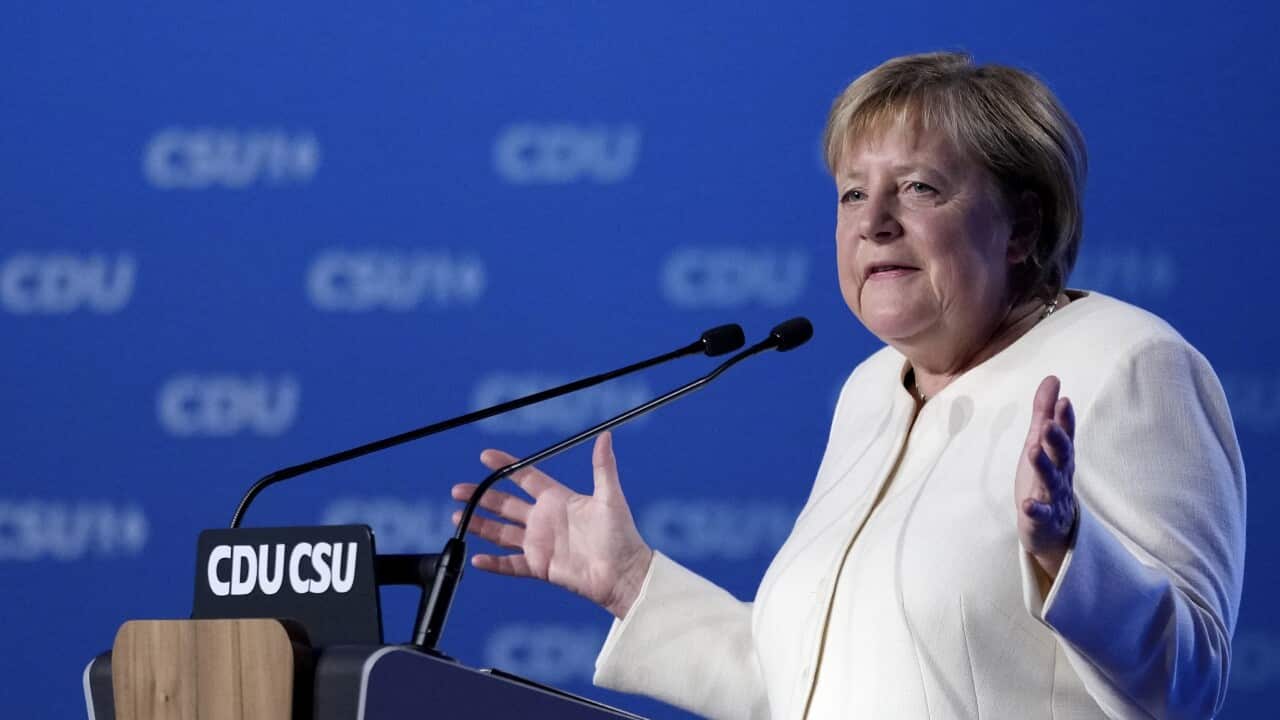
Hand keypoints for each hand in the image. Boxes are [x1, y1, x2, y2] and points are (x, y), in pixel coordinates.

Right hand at [451, 431, 652, 618]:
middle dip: (481, 496)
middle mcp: (545, 519)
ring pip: (502, 532)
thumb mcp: (610, 497)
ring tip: (458, 517)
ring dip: (480, 525)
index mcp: (558, 499)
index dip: (505, 467)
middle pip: (505, 504)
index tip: (485, 457)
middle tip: (458, 490)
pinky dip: (494, 563)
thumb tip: (606, 436)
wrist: (623, 573)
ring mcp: (540, 544)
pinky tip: (476, 559)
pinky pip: (511, 564)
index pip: (525, 477)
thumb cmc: (621, 535)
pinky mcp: (540, 566)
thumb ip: (603, 467)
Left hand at [1015, 375, 1077, 582]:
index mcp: (1060, 456)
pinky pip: (1041, 515)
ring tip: (1033, 451)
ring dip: (1043, 466)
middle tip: (1050, 423)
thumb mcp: (1041, 443)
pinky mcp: (1043, 520)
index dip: (1065, 419)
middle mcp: (1061, 475)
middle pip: (1062, 456)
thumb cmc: (1044, 479)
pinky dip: (1035, 509)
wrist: (1051, 530)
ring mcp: (1054, 498)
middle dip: (1057, 440)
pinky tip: (1027, 504)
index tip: (1063, 400)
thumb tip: (1053, 379)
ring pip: (1052, 482)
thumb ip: (1045, 413)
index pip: (1065, 434)